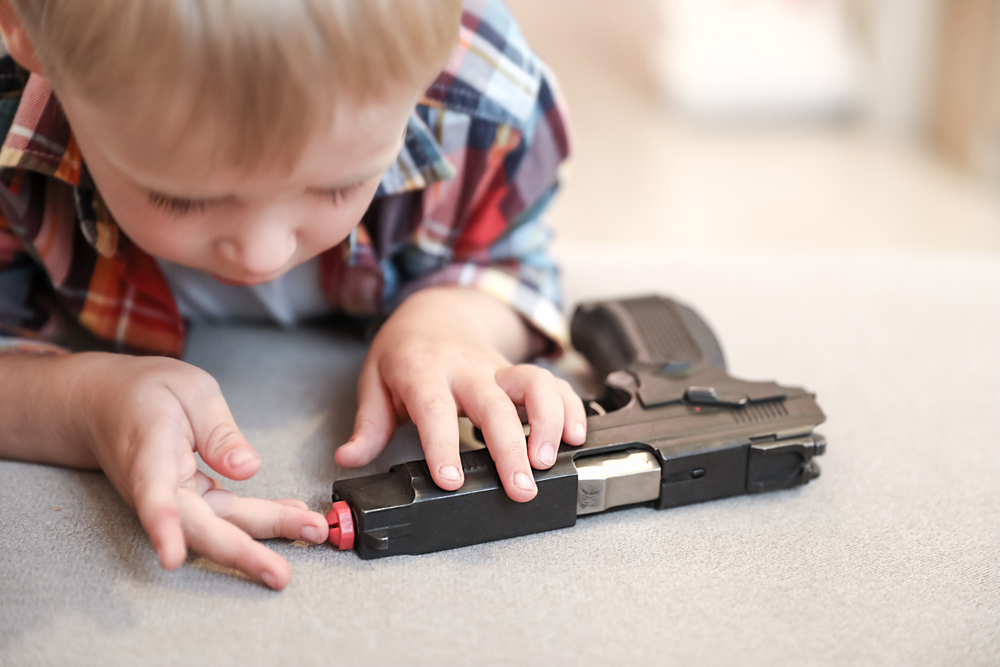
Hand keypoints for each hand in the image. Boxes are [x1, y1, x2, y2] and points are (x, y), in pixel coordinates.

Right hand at [72, 353, 327, 588]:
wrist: (106, 402)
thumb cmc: (145, 391)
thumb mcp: (190, 391)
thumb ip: (219, 431)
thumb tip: (247, 468)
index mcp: (150, 453)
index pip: (153, 497)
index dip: (164, 528)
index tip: (172, 557)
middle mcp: (156, 486)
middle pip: (198, 527)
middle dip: (242, 551)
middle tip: (279, 572)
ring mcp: (171, 499)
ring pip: (219, 526)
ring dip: (265, 533)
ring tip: (311, 531)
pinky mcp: (187, 501)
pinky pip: (225, 515)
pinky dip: (261, 516)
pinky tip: (293, 515)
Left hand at [335, 287, 586, 501]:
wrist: (437, 311)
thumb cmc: (406, 351)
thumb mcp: (375, 380)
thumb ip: (368, 423)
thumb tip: (350, 458)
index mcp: (424, 370)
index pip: (434, 408)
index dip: (443, 445)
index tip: (451, 480)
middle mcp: (466, 368)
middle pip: (494, 403)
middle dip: (511, 447)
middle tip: (520, 487)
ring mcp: (498, 369)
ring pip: (534, 385)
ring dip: (549, 423)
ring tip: (549, 463)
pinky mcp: (520, 373)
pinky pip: (554, 384)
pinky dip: (571, 408)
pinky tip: (576, 437)